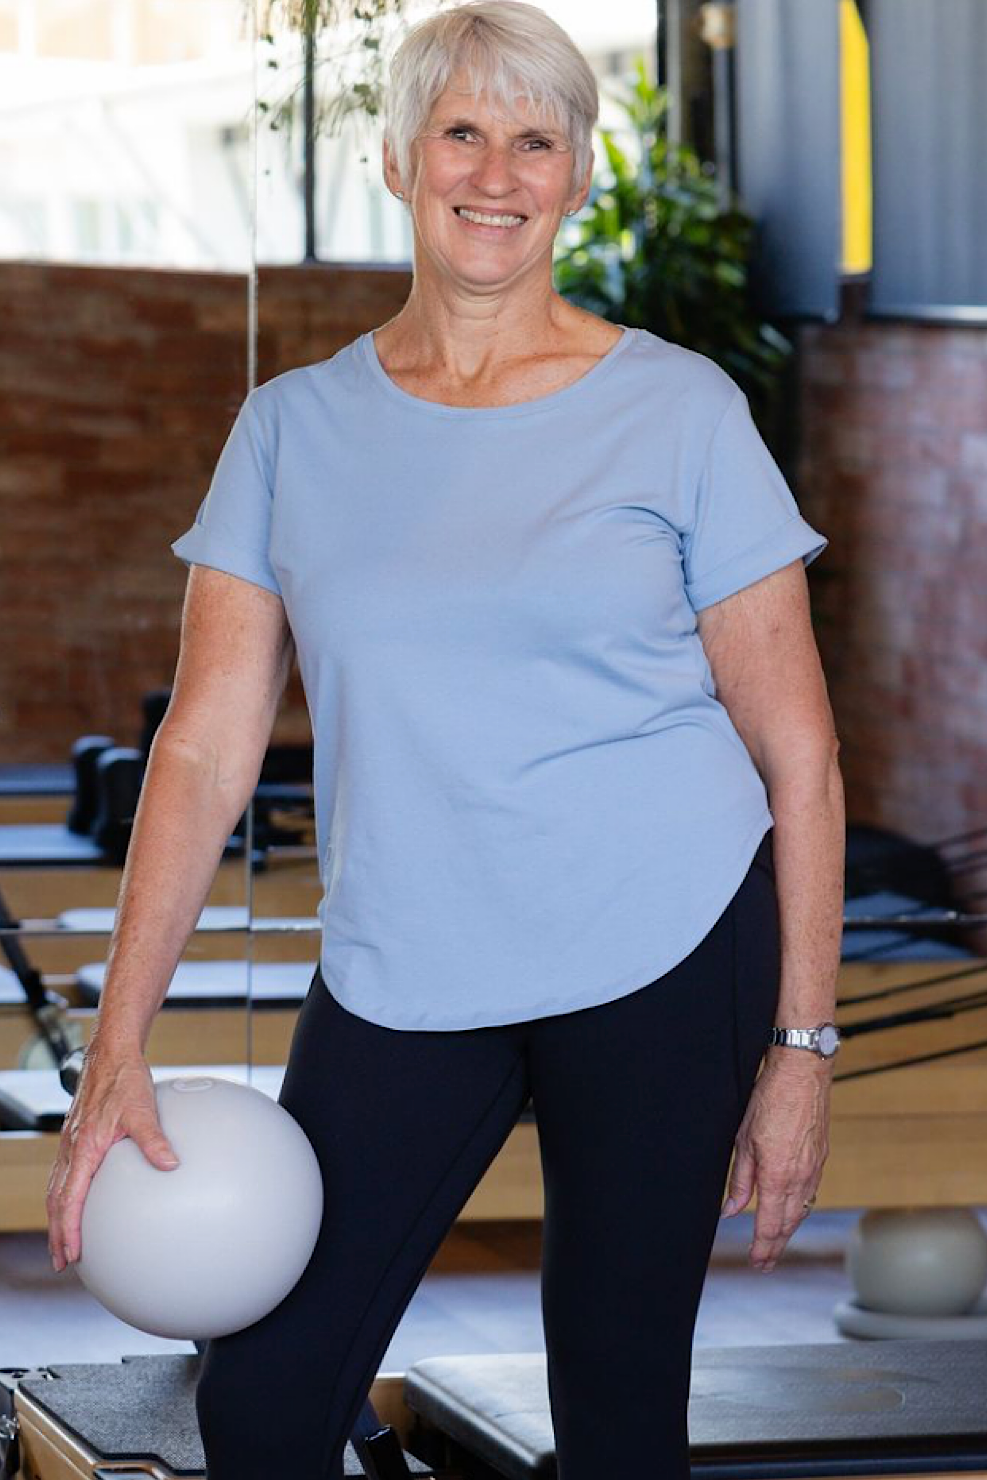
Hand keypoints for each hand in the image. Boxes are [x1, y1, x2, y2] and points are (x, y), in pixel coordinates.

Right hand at [46, 1040, 180, 1272]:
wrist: (110, 1053)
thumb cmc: (125, 1079)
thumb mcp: (143, 1108)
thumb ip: (155, 1139)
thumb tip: (170, 1165)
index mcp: (83, 1147)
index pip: (68, 1198)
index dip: (67, 1228)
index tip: (69, 1253)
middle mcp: (71, 1148)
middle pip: (56, 1200)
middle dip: (57, 1232)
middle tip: (61, 1260)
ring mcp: (70, 1142)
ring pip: (57, 1187)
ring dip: (59, 1216)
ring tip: (65, 1240)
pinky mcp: (76, 1135)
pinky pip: (65, 1173)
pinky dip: (65, 1194)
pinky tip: (79, 1199)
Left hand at [720, 1050, 831, 1270]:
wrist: (802, 1074)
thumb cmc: (770, 1100)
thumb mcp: (744, 1140)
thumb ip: (740, 1179)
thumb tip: (730, 1209)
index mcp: (778, 1176)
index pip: (768, 1224)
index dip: (762, 1248)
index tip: (756, 1263)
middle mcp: (800, 1178)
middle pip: (787, 1224)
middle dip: (775, 1247)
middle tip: (765, 1264)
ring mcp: (814, 1169)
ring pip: (801, 1211)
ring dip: (788, 1230)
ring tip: (776, 1244)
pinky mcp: (820, 1158)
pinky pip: (810, 1193)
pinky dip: (799, 1209)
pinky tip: (793, 1212)